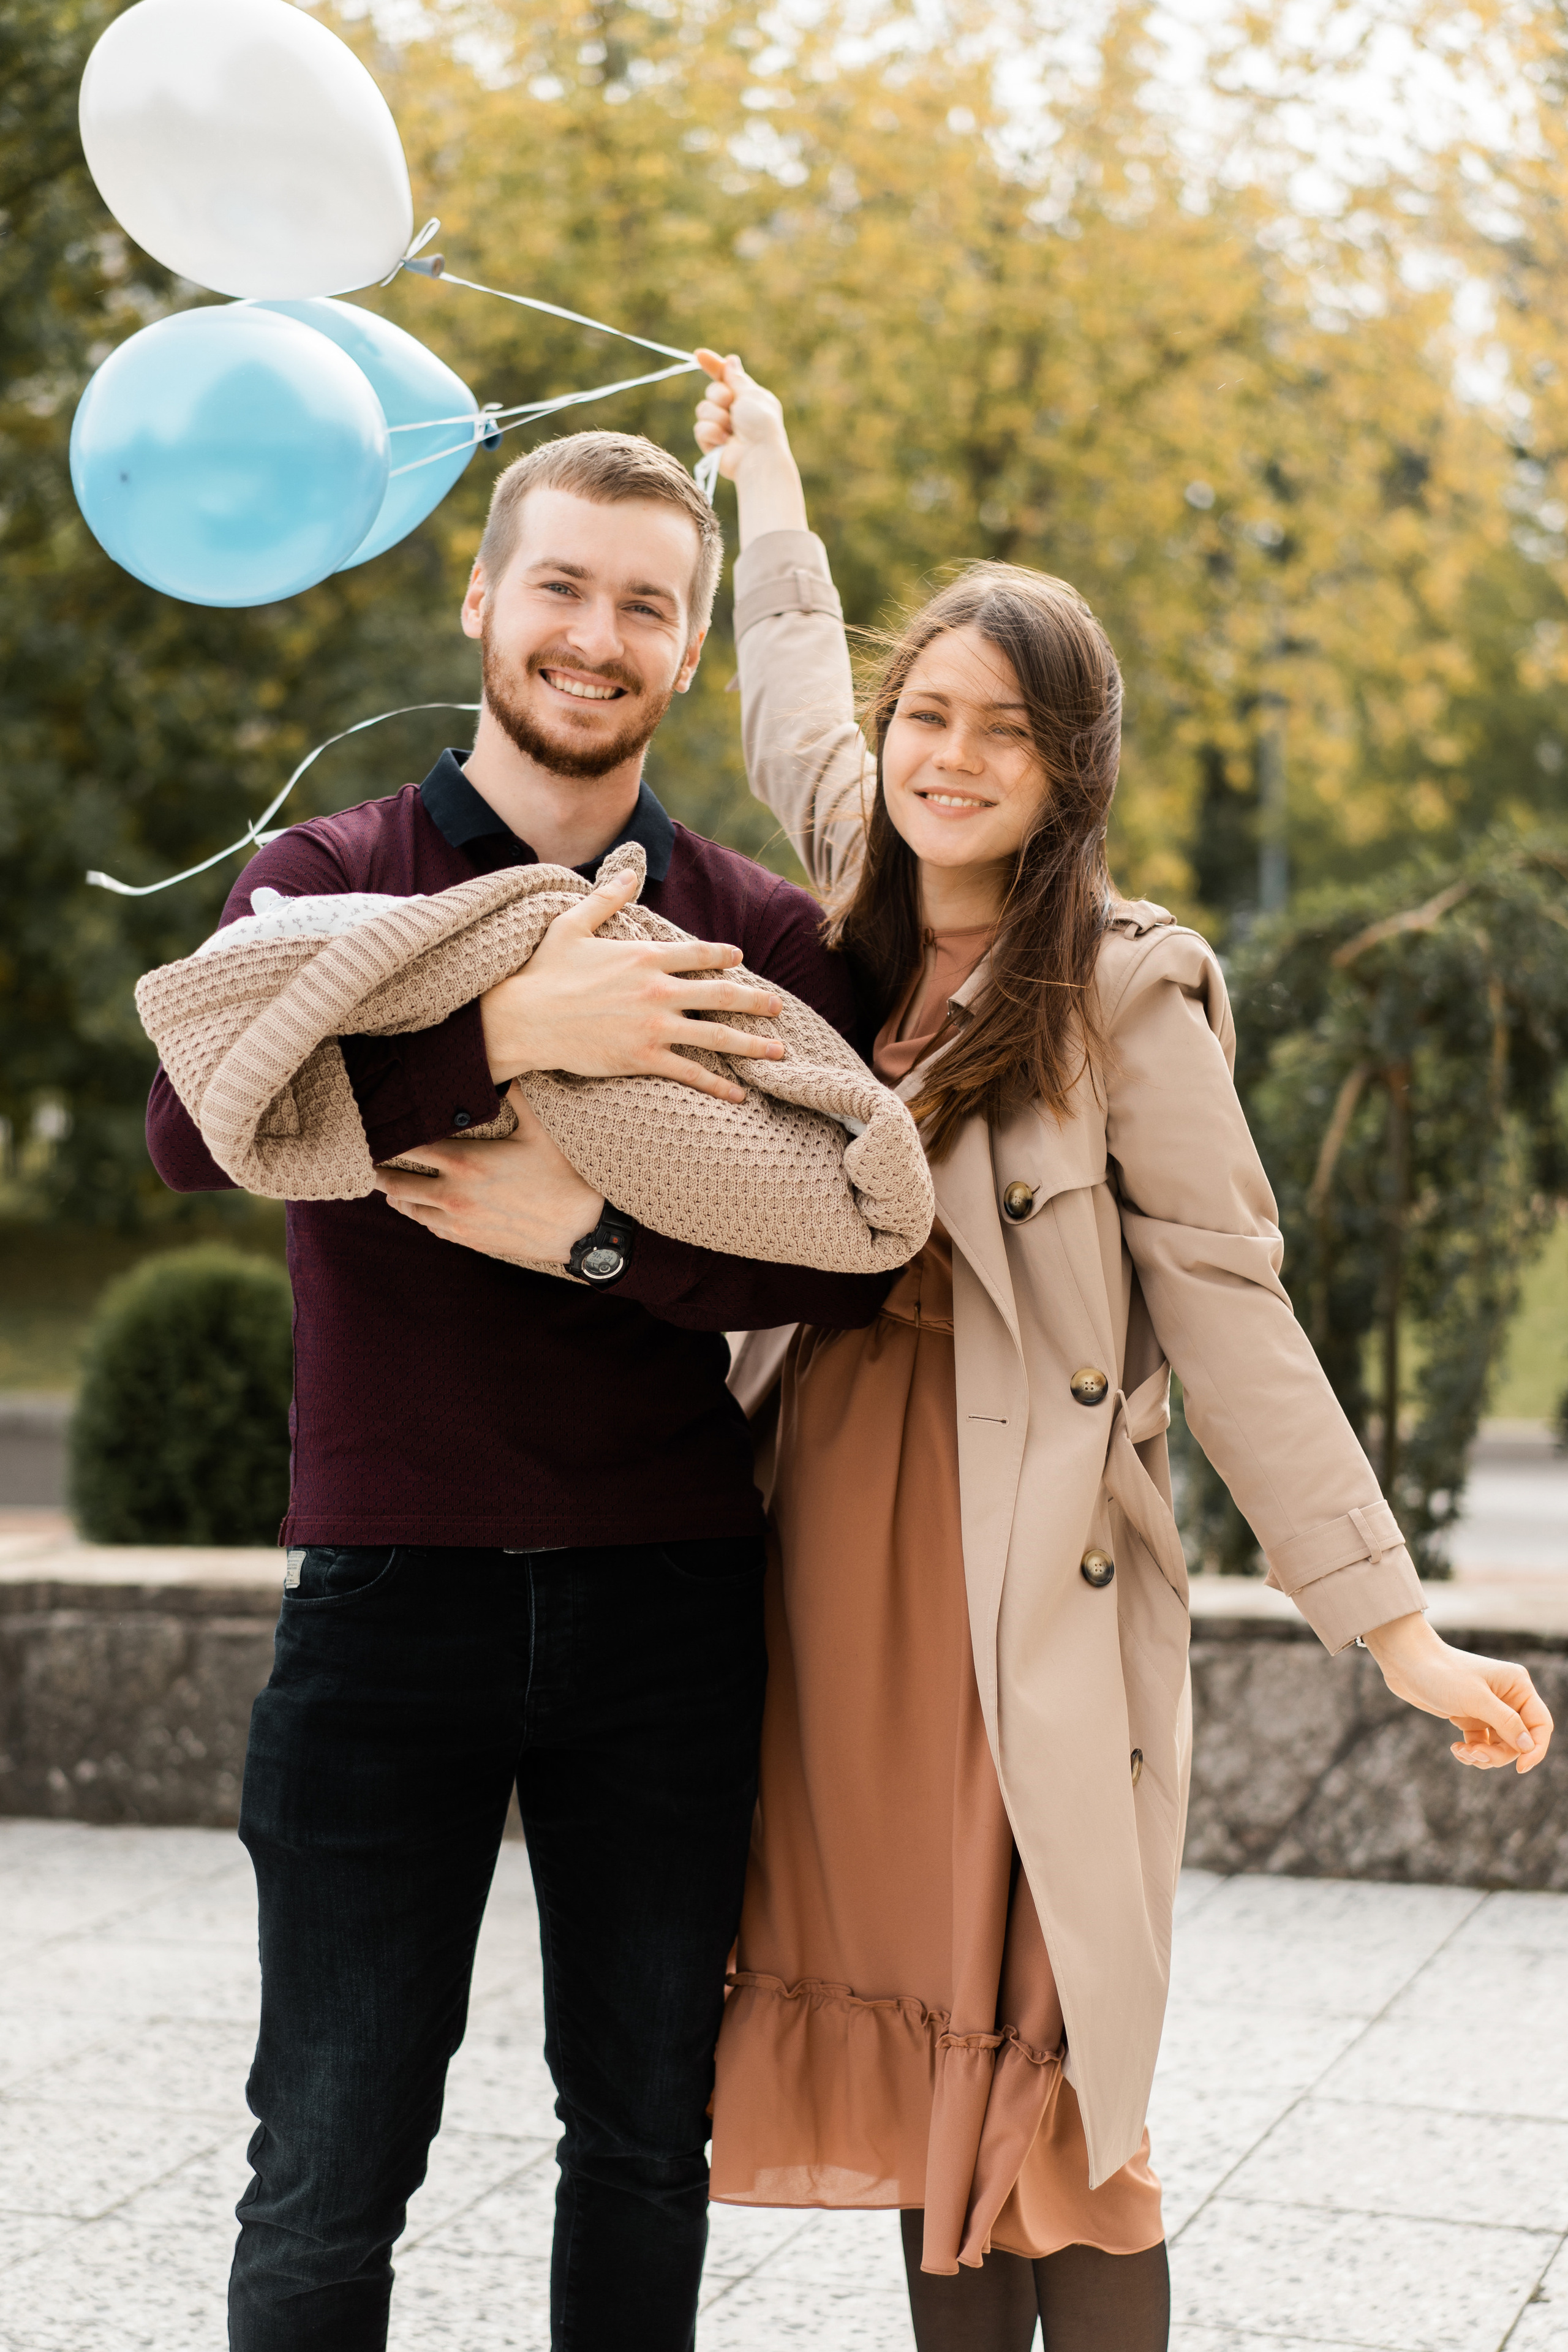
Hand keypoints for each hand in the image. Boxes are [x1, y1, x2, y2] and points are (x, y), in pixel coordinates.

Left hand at [371, 1088, 605, 1266]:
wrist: (582, 1231)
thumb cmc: (565, 1178)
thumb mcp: (542, 1131)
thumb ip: (519, 1097)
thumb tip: (508, 1066)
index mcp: (466, 1163)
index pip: (410, 1147)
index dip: (389, 1137)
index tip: (375, 1128)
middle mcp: (454, 1195)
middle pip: (397, 1183)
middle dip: (378, 1171)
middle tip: (365, 1161)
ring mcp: (460, 1222)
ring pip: (410, 1210)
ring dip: (396, 1197)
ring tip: (385, 1186)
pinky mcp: (470, 1241)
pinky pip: (431, 1229)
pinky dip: (419, 1216)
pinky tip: (416, 1209)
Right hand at [479, 861, 784, 1106]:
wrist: (522, 1019)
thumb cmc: (543, 972)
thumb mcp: (572, 924)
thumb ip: (607, 897)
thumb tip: (631, 870)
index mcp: (645, 955)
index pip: (700, 953)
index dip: (725, 956)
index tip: (741, 960)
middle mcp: (658, 989)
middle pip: (722, 994)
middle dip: (756, 1002)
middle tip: (778, 1008)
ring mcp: (654, 1025)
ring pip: (717, 1036)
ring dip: (753, 1044)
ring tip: (778, 1050)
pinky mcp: (643, 1058)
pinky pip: (692, 1072)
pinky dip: (719, 1085)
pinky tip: (740, 1093)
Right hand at [694, 350, 808, 540]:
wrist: (757, 457)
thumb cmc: (760, 425)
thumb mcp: (751, 394)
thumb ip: (736, 378)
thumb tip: (731, 359)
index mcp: (747, 397)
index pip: (726, 377)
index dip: (713, 365)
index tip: (699, 355)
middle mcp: (735, 411)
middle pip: (712, 391)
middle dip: (719, 395)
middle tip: (732, 405)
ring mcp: (722, 427)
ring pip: (703, 409)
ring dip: (716, 416)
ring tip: (730, 429)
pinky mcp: (712, 443)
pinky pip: (700, 428)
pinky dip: (712, 433)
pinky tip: (724, 442)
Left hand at [1362, 1611, 1554, 1771]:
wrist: (1406, 1662)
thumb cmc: (1441, 1674)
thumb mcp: (1475, 1700)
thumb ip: (1506, 1723)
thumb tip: (1528, 1746)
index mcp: (1518, 1686)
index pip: (1540, 1724)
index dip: (1536, 1749)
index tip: (1521, 1768)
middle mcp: (1508, 1697)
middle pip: (1518, 1741)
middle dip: (1498, 1754)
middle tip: (1474, 1754)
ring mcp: (1488, 1708)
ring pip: (1499, 1746)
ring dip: (1483, 1755)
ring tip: (1461, 1752)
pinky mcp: (1470, 1717)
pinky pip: (1482, 1744)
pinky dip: (1472, 1751)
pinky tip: (1455, 1749)